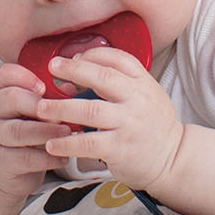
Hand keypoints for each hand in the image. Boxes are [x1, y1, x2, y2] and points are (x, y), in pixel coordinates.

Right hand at [0, 63, 62, 202]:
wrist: (6, 169)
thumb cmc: (26, 132)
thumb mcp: (34, 112)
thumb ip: (50, 98)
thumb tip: (70, 89)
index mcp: (1, 92)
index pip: (5, 74)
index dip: (24, 77)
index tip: (44, 86)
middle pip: (10, 99)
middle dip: (39, 104)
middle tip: (61, 111)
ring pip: (18, 131)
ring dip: (46, 131)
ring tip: (67, 132)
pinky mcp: (2, 163)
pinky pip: (25, 158)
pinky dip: (47, 158)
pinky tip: (63, 157)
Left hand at [35, 49, 183, 189]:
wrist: (173, 159)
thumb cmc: (152, 124)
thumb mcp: (144, 95)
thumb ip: (118, 83)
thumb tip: (76, 75)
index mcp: (143, 83)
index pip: (117, 58)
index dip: (91, 55)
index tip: (72, 58)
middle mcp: (137, 100)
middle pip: (101, 77)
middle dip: (72, 70)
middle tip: (51, 68)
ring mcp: (128, 124)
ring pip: (89, 110)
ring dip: (61, 108)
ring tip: (41, 108)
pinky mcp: (120, 149)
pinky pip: (87, 143)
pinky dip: (66, 142)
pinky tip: (52, 143)